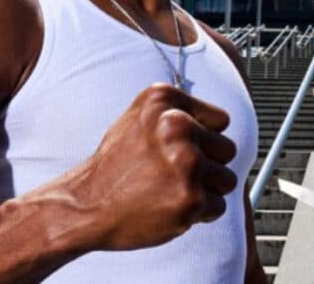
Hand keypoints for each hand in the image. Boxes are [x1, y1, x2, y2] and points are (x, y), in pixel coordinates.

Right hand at [61, 83, 237, 250]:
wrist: (85, 206)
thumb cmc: (115, 165)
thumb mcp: (138, 117)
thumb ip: (179, 110)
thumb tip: (221, 121)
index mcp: (165, 101)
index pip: (221, 120)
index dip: (202, 138)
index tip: (176, 149)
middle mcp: (176, 127)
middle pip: (227, 150)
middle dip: (207, 165)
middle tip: (172, 174)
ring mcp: (186, 163)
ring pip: (227, 179)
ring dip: (206, 190)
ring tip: (172, 189)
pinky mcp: (190, 198)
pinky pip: (218, 206)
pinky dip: (199, 213)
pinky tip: (169, 206)